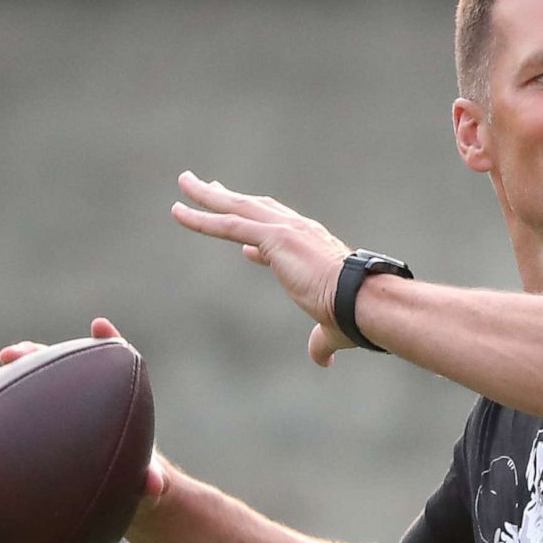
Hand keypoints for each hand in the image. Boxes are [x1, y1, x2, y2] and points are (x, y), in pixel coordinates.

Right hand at [0, 317, 170, 501]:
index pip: (111, 366)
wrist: (119, 494)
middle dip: (36, 358)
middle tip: (11, 354)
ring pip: (31, 387)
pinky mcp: (39, 429)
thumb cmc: (135, 481)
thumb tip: (154, 486)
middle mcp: (82, 401)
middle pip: (60, 368)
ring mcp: (58, 413)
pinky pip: (14, 412)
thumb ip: (151, 480)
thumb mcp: (146, 481)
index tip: (100, 328)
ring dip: (7, 379)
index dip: (107, 344)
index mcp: (114, 404)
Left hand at [170, 171, 356, 366]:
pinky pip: (228, 224)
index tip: (242, 240)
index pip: (279, 232)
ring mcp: (286, 230)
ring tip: (184, 182)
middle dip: (229, 196)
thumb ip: (320, 342)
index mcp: (314, 246)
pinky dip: (201, 218)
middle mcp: (300, 230)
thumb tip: (322, 361)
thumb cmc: (354, 316)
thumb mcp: (330, 328)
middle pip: (256, 206)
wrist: (362, 301)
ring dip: (207, 194)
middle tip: (206, 185)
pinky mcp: (274, 238)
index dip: (256, 231)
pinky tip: (179, 212)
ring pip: (237, 206)